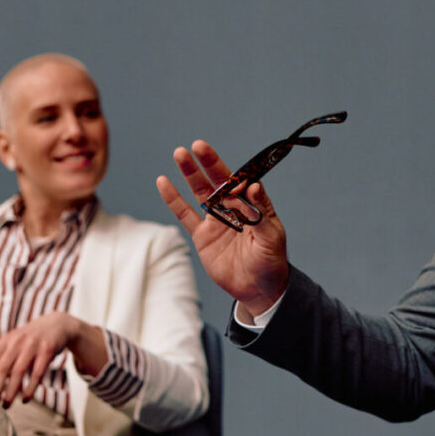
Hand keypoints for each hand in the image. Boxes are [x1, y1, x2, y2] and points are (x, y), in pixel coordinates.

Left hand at [0, 311, 104, 405]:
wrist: (57, 324)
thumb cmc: (31, 340)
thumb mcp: (15, 342)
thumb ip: (2, 357)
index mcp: (7, 340)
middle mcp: (18, 341)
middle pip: (2, 367)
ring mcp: (33, 345)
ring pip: (18, 372)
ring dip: (11, 391)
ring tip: (6, 405)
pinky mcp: (47, 351)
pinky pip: (37, 373)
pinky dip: (30, 388)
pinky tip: (26, 399)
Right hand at [156, 140, 290, 319]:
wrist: (258, 289)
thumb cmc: (271, 262)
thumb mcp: (271, 237)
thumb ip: (260, 213)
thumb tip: (253, 187)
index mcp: (252, 205)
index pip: (240, 182)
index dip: (232, 172)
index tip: (224, 164)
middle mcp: (233, 209)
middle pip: (218, 181)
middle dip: (207, 163)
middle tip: (197, 146)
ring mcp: (216, 221)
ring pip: (200, 192)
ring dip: (190, 173)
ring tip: (179, 153)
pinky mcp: (202, 236)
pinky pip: (185, 215)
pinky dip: (173, 199)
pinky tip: (163, 182)